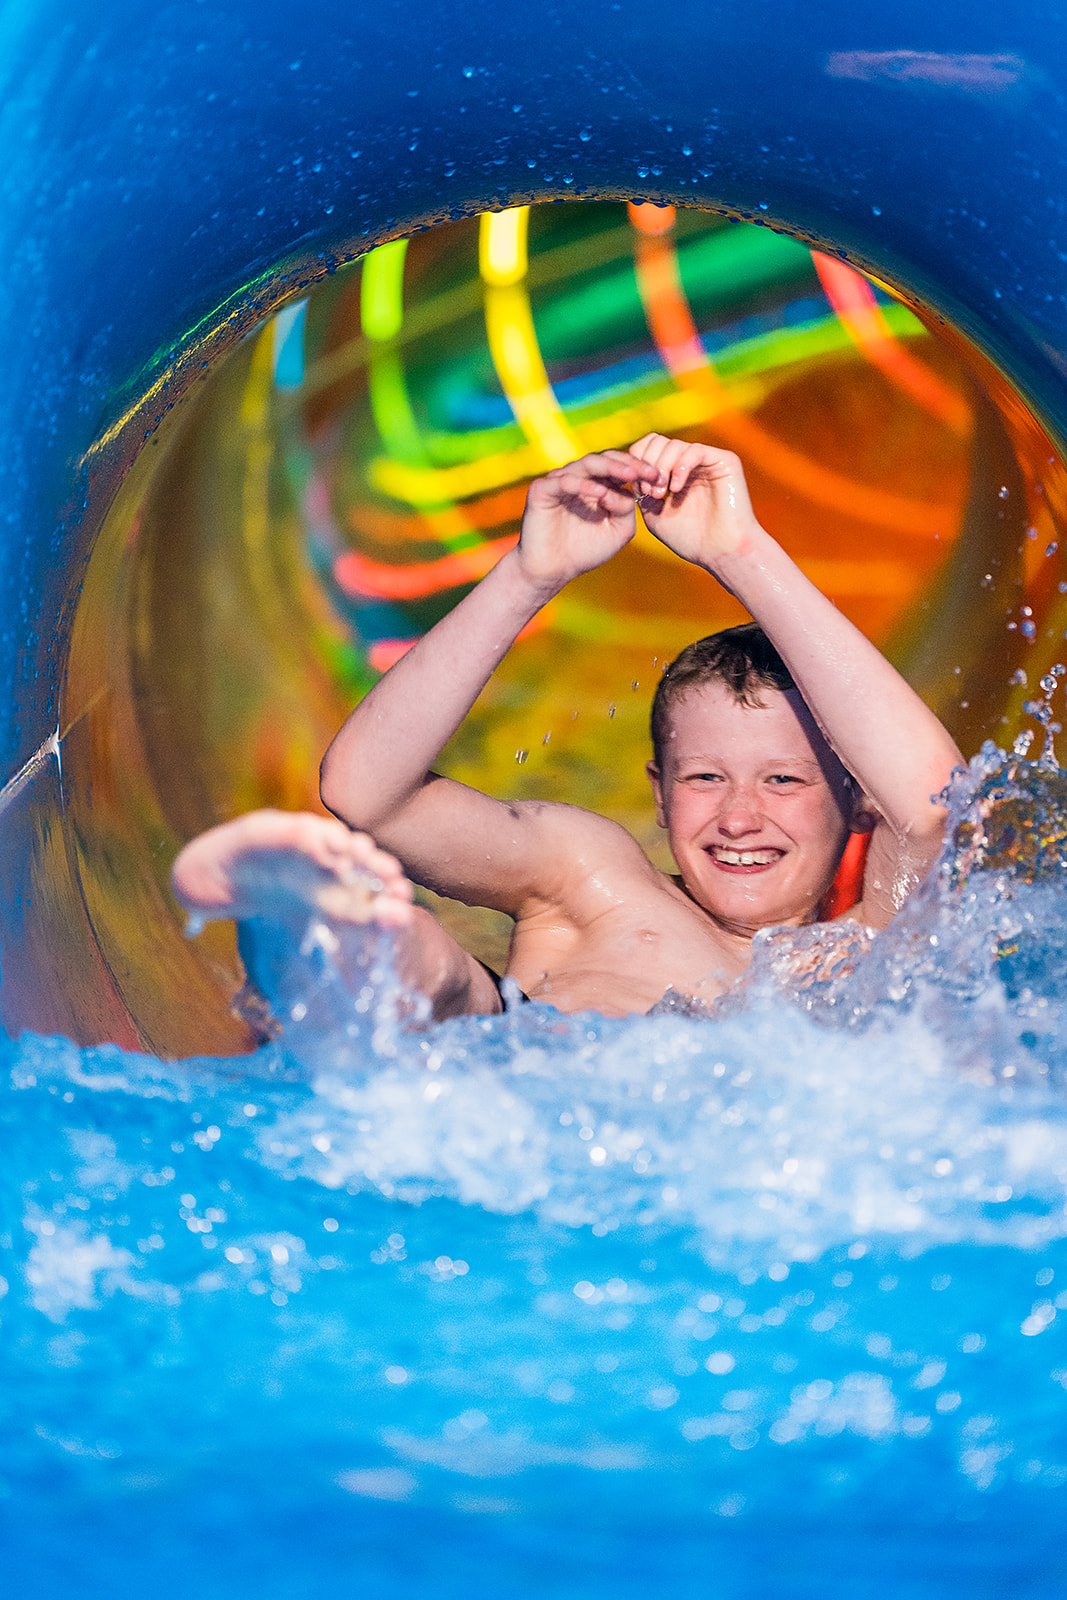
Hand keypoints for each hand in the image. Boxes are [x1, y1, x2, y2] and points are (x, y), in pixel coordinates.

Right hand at [516, 449, 664, 589]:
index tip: (659, 477)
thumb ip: (627, 509)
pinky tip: (598, 492)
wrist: (552, 571)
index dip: (640, 469)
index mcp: (598, 484)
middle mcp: (579, 478)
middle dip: (629, 464)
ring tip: (628, 474)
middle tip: (647, 472)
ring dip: (609, 467)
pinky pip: (563, 481)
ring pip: (586, 464)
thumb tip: (627, 490)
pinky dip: (581, 484)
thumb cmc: (584, 551)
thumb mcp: (618, 531)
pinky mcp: (542, 490)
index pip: (620, 467)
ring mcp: (559, 481)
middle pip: (605, 459)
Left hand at [628, 435, 760, 568]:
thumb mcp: (655, 514)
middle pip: (658, 441)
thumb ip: (641, 491)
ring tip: (661, 495)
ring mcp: (707, 460)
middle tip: (650, 493)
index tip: (637, 490)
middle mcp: (690, 462)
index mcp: (674, 472)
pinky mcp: (724, 460)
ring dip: (661, 468)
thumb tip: (630, 471)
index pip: (649, 448)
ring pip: (674, 445)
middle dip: (647, 465)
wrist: (722, 552)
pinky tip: (676, 489)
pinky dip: (681, 467)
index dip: (637, 462)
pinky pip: (695, 450)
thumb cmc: (691, 539)